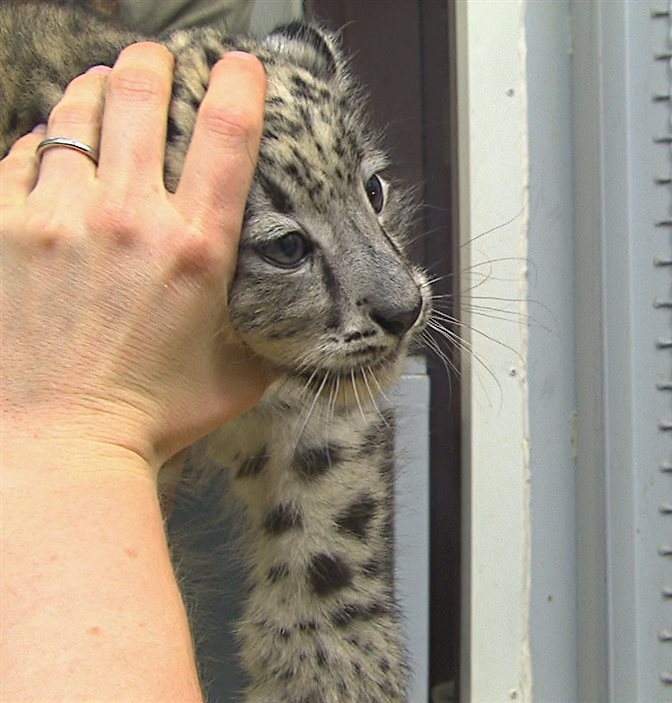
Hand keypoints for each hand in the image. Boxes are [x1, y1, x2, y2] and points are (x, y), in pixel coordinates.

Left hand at [0, 43, 272, 473]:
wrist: (59, 445)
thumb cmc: (151, 418)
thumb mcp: (239, 378)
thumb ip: (274, 340)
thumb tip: (307, 330)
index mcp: (198, 249)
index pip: (230, 133)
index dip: (241, 82)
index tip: (242, 65)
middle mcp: (131, 220)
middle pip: (141, 94)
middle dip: (155, 63)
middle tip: (160, 60)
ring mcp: (60, 219)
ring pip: (75, 112)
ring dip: (94, 91)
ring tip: (102, 89)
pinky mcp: (4, 232)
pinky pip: (20, 154)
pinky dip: (41, 143)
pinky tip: (54, 150)